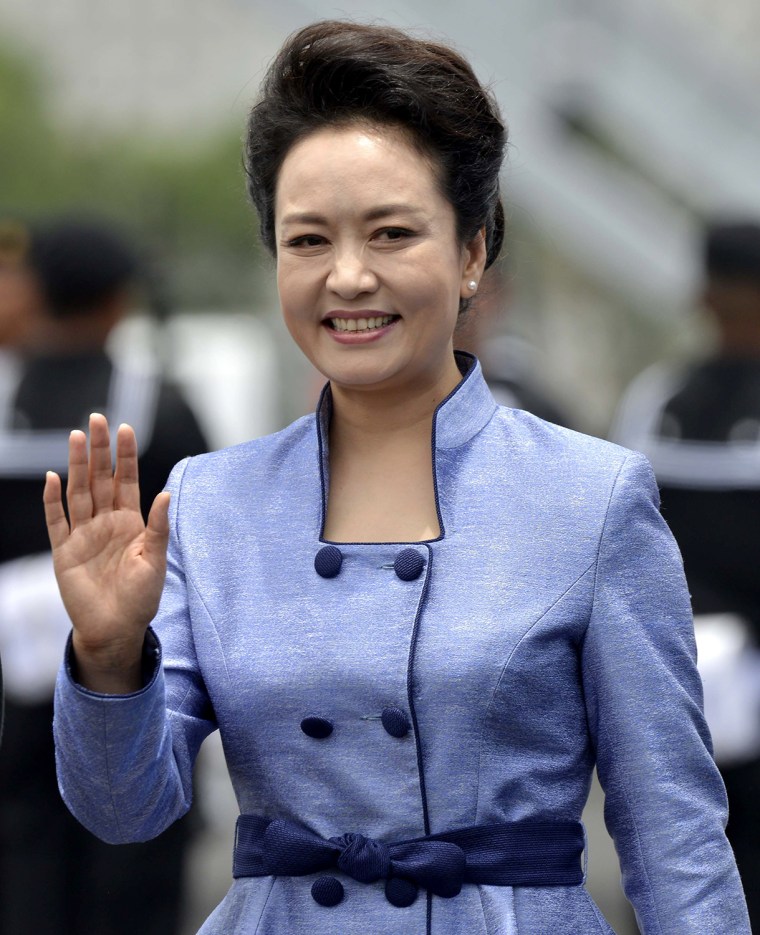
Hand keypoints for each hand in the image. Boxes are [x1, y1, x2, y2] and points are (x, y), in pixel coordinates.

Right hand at [43, 413, 169, 692]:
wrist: (116, 630)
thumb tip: (166, 494)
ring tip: (76, 437)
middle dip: (99, 450)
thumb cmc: (141, 597)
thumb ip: (158, 527)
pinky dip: (53, 500)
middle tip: (97, 419)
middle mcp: (105, 523)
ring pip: (78, 492)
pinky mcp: (65, 552)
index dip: (126, 456)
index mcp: (130, 522)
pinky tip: (53, 478)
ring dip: (77, 465)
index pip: (127, 480)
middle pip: (100, 478)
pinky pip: (56, 522)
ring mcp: (83, 535)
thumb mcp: (155, 561)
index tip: (126, 428)